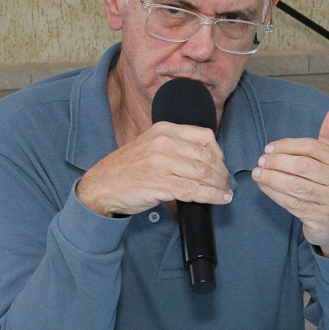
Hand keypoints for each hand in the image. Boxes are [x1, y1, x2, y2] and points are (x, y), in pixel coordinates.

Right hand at [75, 122, 230, 217]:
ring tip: (226, 192)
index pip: (205, 136)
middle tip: (227, 182)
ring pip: (203, 174)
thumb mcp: (151, 145)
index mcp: (165, 130)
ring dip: (220, 185)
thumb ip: (176, 146)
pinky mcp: (160, 184)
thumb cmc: (128, 168)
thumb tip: (206, 158)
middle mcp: (164, 143)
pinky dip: (212, 196)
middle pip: (207, 157)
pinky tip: (221, 199)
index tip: (222, 164)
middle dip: (222, 172)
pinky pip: (194, 190)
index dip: (219, 153)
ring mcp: (162, 163)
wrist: (101, 185)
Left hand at [253, 109, 328, 257]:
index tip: (269, 148)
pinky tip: (264, 186)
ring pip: (295, 185)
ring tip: (257, 173)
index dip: (288, 146)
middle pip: (303, 166)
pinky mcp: (319, 218)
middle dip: (277, 162)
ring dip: (272, 178)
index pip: (312, 147)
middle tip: (261, 161)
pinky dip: (273, 193)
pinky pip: (291, 203)